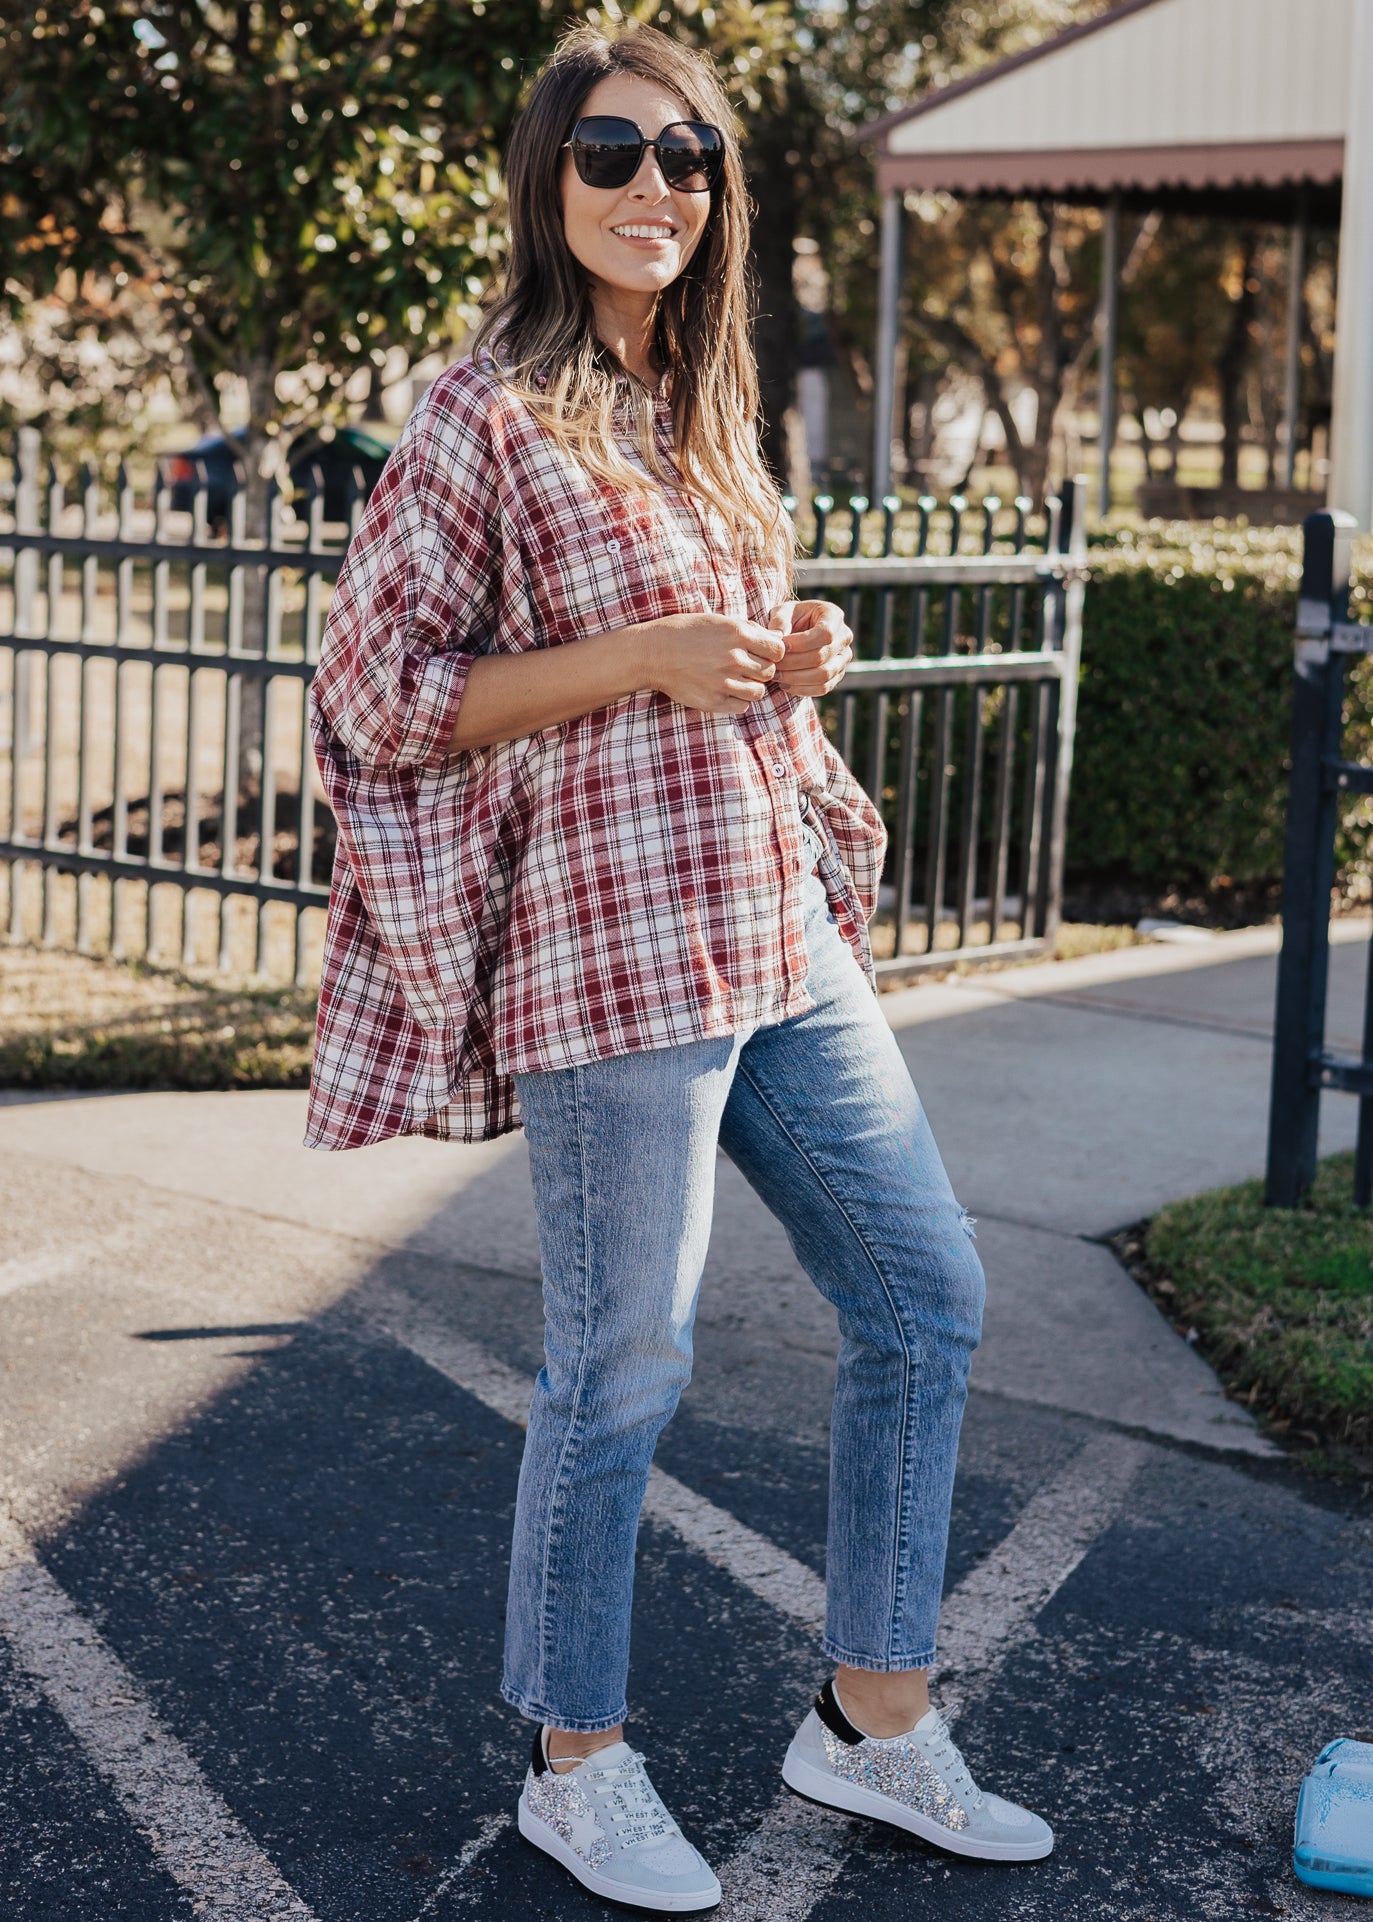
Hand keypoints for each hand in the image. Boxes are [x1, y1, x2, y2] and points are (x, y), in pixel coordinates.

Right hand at [639, 611, 786, 714]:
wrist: (653, 653)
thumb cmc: (685, 633)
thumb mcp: (717, 621)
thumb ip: (748, 630)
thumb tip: (775, 639)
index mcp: (738, 634)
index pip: (778, 651)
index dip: (772, 653)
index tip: (761, 653)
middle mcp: (734, 658)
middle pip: (769, 672)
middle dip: (761, 669)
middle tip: (745, 667)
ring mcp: (724, 682)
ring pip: (758, 691)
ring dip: (751, 686)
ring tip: (736, 679)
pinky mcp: (714, 700)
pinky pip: (742, 706)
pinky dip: (738, 700)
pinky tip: (726, 690)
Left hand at [768, 600, 853, 696]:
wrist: (797, 632)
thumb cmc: (790, 618)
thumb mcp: (782, 612)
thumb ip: (780, 622)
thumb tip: (778, 638)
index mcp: (834, 616)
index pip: (825, 634)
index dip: (802, 644)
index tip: (781, 647)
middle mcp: (844, 637)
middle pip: (822, 657)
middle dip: (793, 663)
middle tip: (773, 665)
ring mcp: (843, 658)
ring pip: (823, 675)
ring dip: (796, 678)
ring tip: (776, 676)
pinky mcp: (837, 675)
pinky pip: (823, 688)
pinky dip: (802, 689)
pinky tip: (784, 684)